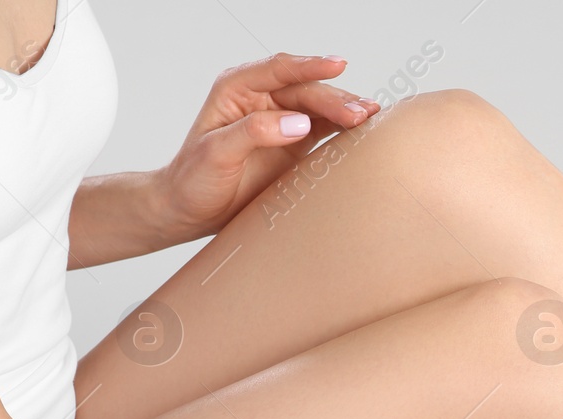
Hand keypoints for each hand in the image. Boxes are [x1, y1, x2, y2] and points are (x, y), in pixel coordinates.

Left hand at [153, 54, 381, 241]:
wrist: (191, 209)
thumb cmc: (194, 179)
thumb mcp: (216, 153)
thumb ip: (254, 132)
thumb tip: (298, 122)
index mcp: (237, 89)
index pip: (278, 69)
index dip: (309, 66)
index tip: (337, 65)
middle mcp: (261, 100)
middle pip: (306, 90)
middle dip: (335, 98)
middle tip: (362, 113)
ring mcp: (280, 121)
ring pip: (319, 108)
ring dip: (345, 111)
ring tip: (371, 116)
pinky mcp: (294, 144)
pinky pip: (324, 130)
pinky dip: (344, 129)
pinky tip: (362, 131)